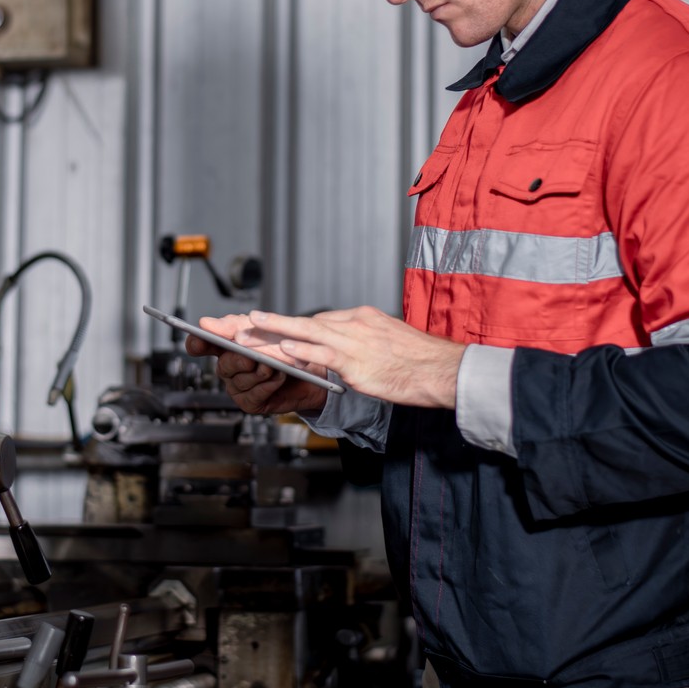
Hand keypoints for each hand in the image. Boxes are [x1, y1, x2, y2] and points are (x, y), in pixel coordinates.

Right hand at [186, 314, 328, 415]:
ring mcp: (238, 386)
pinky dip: (268, 385)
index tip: (199, 341)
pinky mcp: (250, 402)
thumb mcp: (262, 329)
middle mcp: (229, 368)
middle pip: (224, 364)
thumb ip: (234, 325)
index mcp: (226, 347)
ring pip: (240, 381)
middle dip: (241, 360)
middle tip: (255, 356)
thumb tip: (206, 323)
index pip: (202, 345)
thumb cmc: (286, 348)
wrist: (314, 371)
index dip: (197, 343)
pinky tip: (278, 377)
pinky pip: (253, 395)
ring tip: (275, 365)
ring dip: (261, 372)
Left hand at [245, 306, 461, 408]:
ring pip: (305, 334)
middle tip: (245, 323)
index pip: (320, 321)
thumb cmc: (422, 362)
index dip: (292, 325)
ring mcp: (355, 342)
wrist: (443, 370)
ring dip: (272, 333)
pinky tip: (280, 352)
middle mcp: (355, 324)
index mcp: (363, 317)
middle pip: (305, 323)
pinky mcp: (357, 364)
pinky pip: (322, 355)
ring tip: (247, 332)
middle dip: (272, 324)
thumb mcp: (390, 341)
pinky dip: (300, 352)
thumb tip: (351, 347)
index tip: (270, 327)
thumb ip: (365, 341)